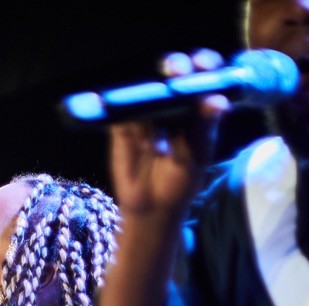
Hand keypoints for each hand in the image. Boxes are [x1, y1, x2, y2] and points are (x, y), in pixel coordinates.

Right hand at [108, 50, 229, 222]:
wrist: (151, 208)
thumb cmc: (180, 181)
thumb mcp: (197, 156)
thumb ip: (204, 127)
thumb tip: (217, 101)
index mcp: (196, 105)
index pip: (202, 73)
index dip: (203, 64)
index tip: (202, 65)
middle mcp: (172, 101)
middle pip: (174, 72)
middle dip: (176, 66)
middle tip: (177, 71)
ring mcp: (146, 110)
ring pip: (147, 86)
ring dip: (149, 87)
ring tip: (153, 101)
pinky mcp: (122, 124)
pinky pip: (121, 110)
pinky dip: (123, 110)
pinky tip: (131, 122)